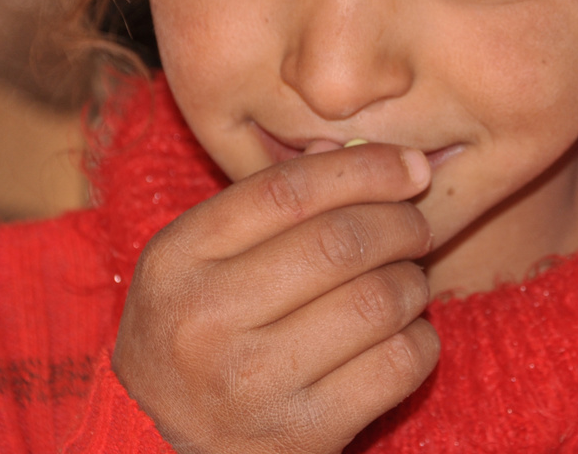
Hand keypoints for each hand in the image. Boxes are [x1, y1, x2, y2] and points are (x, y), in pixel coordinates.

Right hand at [112, 142, 439, 453]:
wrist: (158, 440)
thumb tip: (364, 152)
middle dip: (400, 223)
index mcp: (177, 259)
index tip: (409, 166)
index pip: (288, 190)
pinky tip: (404, 335)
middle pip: (340, 243)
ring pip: (376, 302)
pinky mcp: (302, 434)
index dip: (363, 169)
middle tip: (416, 225)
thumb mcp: (199, 261)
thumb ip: (268, 202)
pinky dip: (419, 340)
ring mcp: (252, 383)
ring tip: (408, 282)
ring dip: (412, 283)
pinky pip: (396, 366)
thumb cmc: (197, 332)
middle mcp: (206, 319)